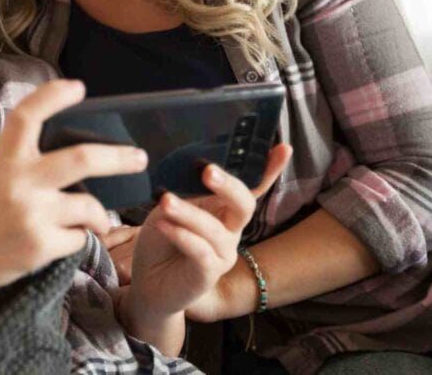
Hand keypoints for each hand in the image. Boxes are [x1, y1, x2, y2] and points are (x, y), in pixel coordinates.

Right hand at [0, 79, 149, 294]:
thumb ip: (25, 161)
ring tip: (98, 220)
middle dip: (119, 158)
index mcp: (4, 158)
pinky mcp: (39, 245)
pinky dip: (77, 238)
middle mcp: (19, 182)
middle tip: (139, 157)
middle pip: (82, 159)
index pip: (28, 115)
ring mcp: (31, 214)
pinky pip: (78, 238)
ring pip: (89, 206)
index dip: (53, 96)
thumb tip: (78, 158)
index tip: (78, 87)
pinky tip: (59, 241)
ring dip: (99, 215)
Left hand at [124, 144, 290, 322]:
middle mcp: (231, 231)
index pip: (251, 187)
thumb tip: (191, 169)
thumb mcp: (169, 207)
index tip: (283, 148)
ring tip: (165, 201)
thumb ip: (184, 191)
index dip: (268, 169)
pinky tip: (163, 226)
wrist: (148, 283)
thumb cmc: (161, 240)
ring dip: (189, 212)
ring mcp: (223, 253)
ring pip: (215, 229)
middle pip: (244, 205)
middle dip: (228, 185)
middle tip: (207, 170)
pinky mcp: (208, 274)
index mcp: (224, 210)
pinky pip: (200, 251)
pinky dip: (182, 235)